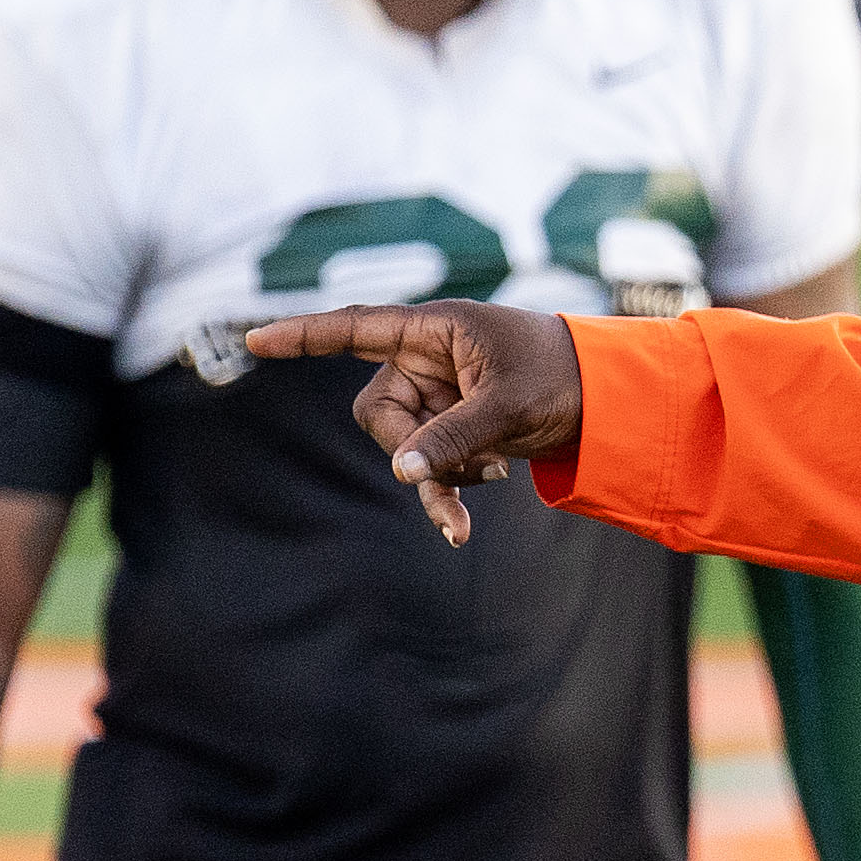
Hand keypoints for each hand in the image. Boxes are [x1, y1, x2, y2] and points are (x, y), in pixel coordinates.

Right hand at [246, 298, 589, 545]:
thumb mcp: (507, 406)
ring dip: (439, 473)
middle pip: (377, 410)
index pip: (355, 328)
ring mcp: (437, 398)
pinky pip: (427, 470)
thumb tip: (402, 472)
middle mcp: (426, 360)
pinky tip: (459, 532)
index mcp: (434, 329)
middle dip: (410, 443)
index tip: (256, 341)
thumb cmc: (560, 376)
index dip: (304, 335)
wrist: (604, 400)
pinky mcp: (452, 432)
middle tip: (465, 457)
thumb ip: (451, 436)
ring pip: (402, 448)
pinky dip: (443, 496)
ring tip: (493, 477)